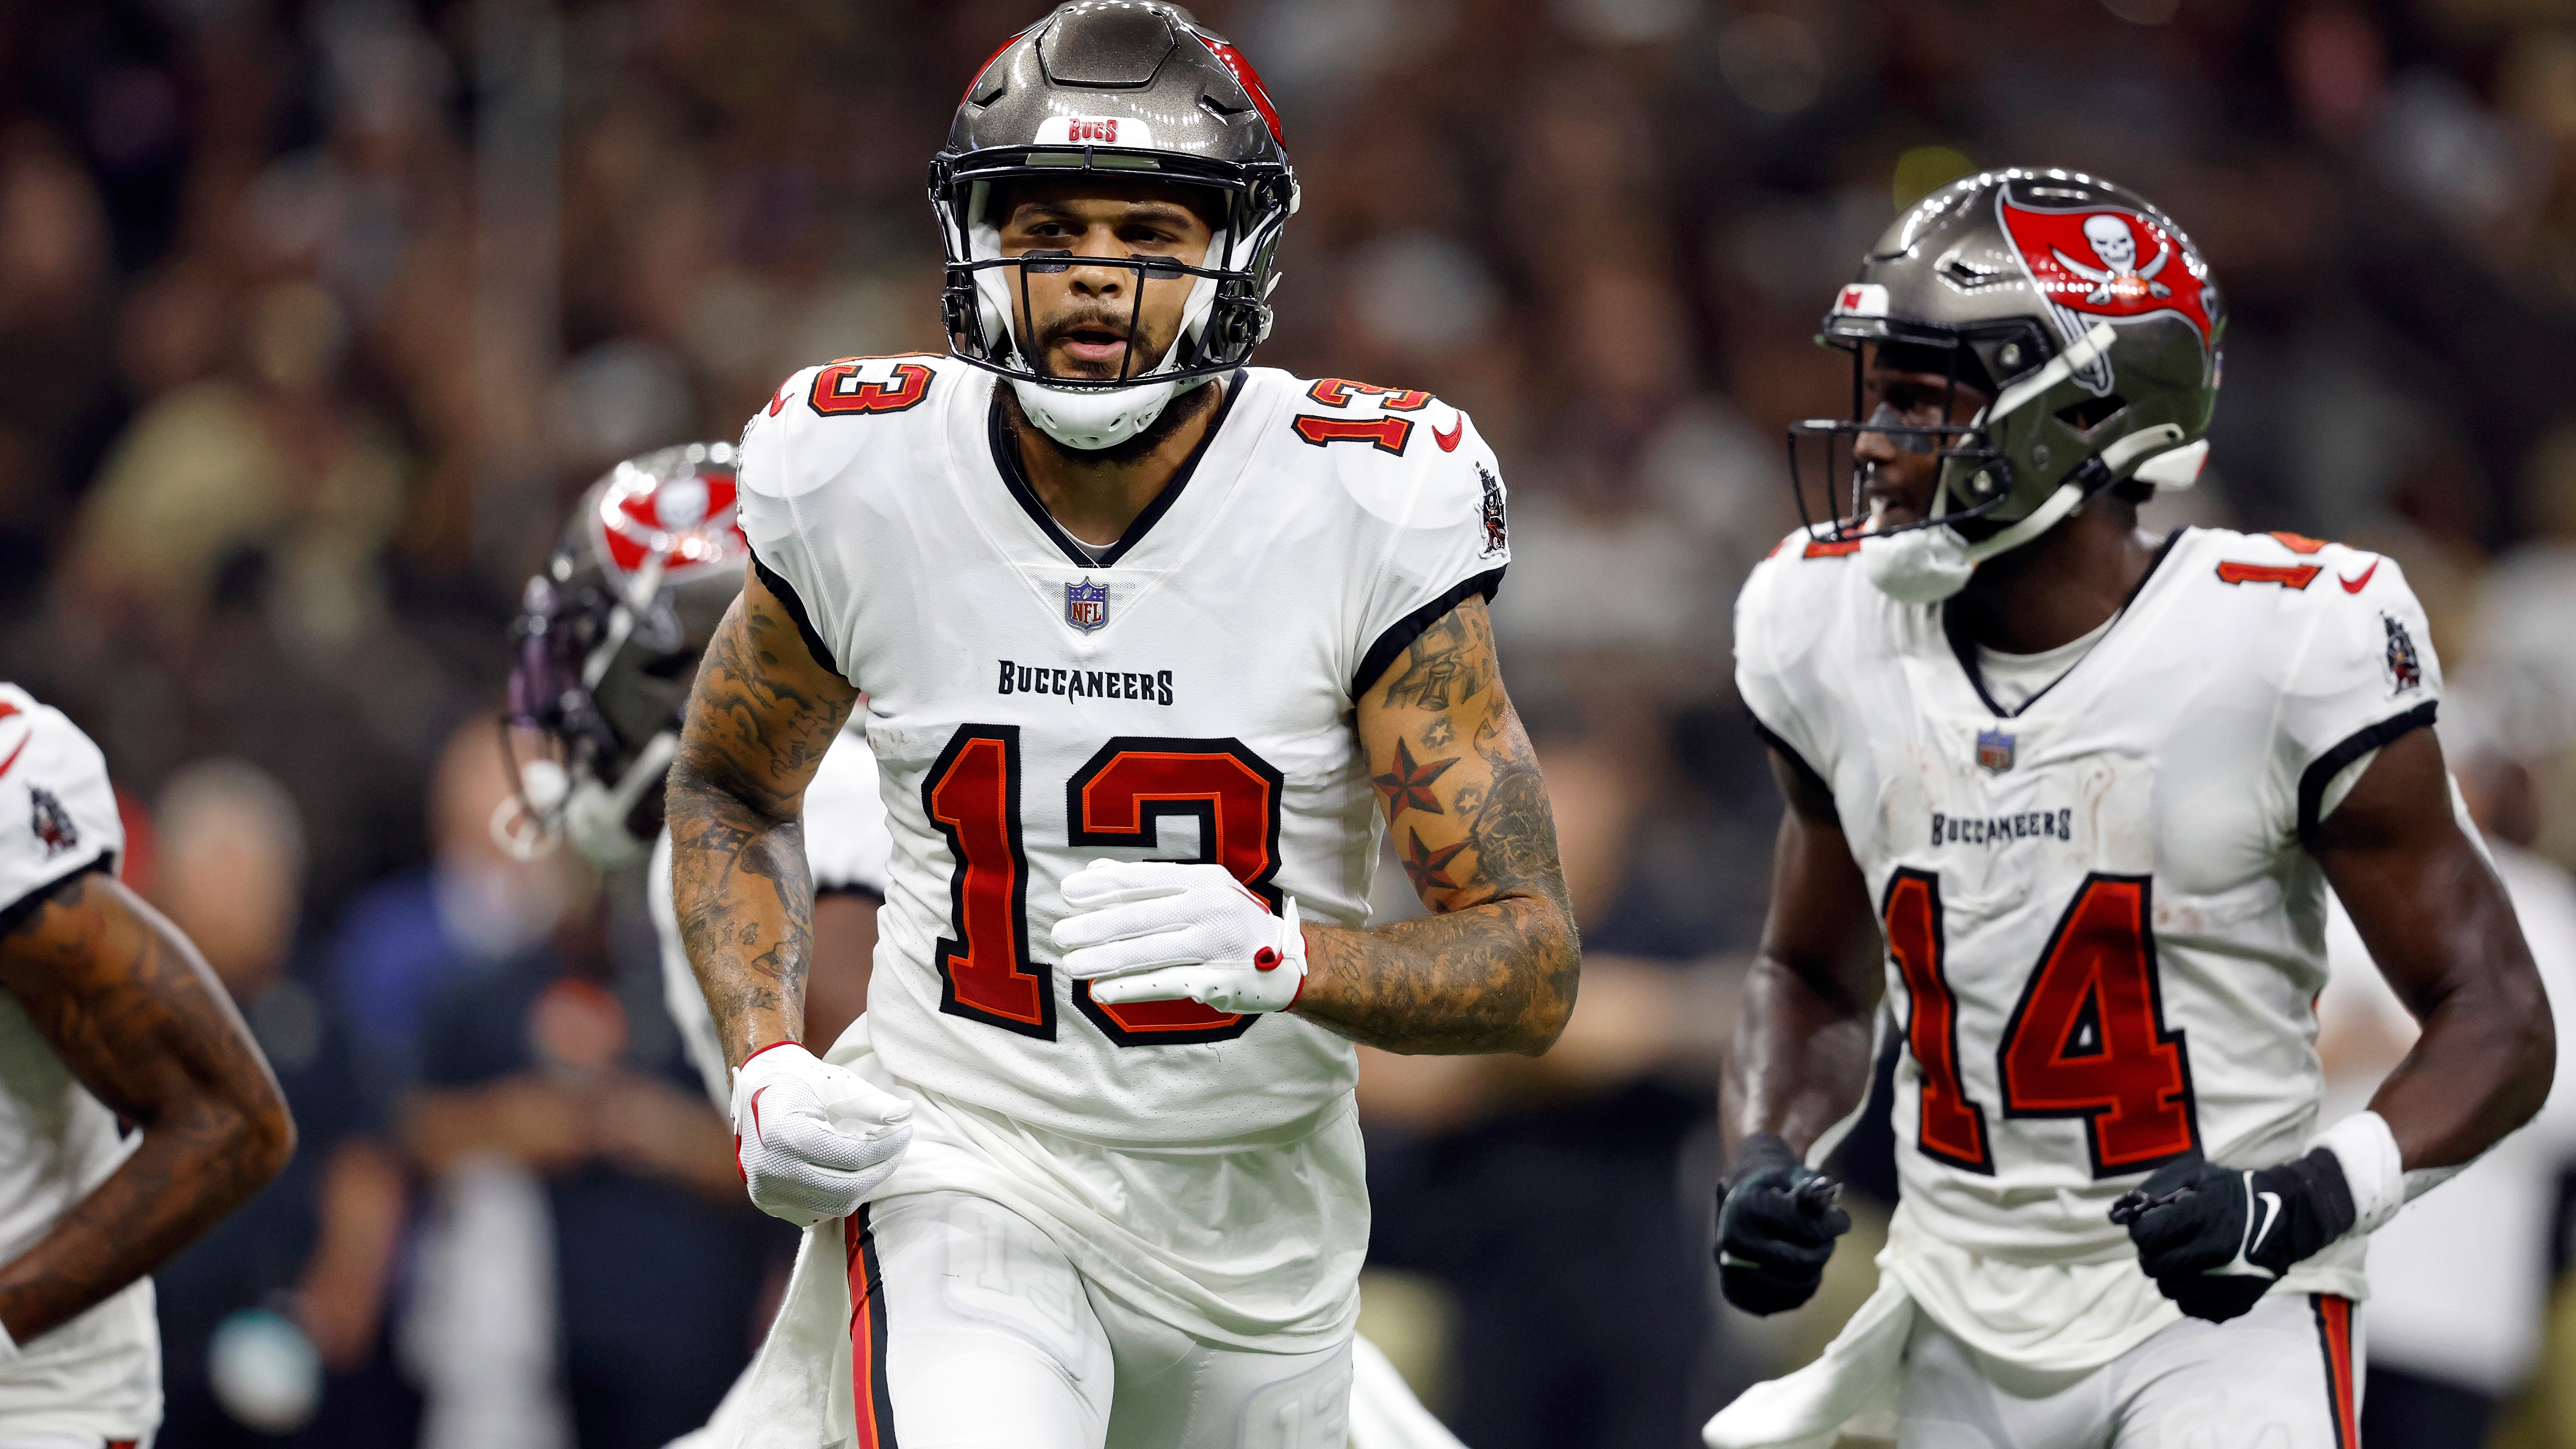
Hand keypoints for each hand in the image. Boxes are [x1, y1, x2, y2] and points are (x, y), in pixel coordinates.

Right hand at [729, 1042, 912, 1226]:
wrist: (757, 1091)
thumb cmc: (800, 1083)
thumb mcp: (835, 1084)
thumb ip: (870, 1103)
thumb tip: (905, 1114)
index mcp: (784, 1135)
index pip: (851, 1155)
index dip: (886, 1147)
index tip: (906, 1132)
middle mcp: (770, 1169)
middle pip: (846, 1186)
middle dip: (882, 1168)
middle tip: (899, 1148)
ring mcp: (766, 1191)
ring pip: (836, 1204)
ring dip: (865, 1184)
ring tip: (880, 1159)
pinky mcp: (768, 1202)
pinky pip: (818, 1209)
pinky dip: (843, 1194)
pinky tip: (853, 1172)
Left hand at [1053, 861, 1306, 1014]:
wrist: (1288, 960)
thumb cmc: (1232, 920)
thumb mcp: (1202, 888)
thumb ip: (1151, 882)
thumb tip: (1096, 870)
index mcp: (1203, 880)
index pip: (1144, 880)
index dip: (1103, 886)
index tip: (1068, 891)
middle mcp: (1208, 908)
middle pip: (1140, 917)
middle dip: (1094, 926)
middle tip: (1060, 934)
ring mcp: (1212, 946)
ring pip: (1146, 952)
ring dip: (1104, 960)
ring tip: (1072, 964)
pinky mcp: (1213, 981)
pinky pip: (1162, 984)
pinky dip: (1129, 988)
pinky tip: (1102, 991)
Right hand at [1713, 1133, 1850, 1315]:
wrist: (1737, 1208)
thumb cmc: (1770, 1189)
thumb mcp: (1789, 1176)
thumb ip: (1810, 1185)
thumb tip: (1828, 1200)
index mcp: (1744, 1209)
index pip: (1801, 1226)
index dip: (1830, 1225)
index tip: (1842, 1221)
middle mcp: (1733, 1244)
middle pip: (1798, 1262)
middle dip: (1823, 1250)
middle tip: (1828, 1239)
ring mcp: (1731, 1273)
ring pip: (1797, 1287)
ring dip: (1816, 1271)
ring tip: (1816, 1252)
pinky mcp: (1738, 1295)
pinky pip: (1788, 1301)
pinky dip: (1805, 1287)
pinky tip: (1803, 1269)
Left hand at [2109, 1148, 2355, 1322]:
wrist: (2284, 1220)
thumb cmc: (2231, 1193)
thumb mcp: (2194, 1174)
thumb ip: (2154, 1189)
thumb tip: (2121, 1212)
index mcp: (2202, 1217)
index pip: (2145, 1236)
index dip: (2143, 1231)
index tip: (2154, 1226)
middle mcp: (2215, 1252)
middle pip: (2153, 1267)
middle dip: (2152, 1254)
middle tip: (2167, 1244)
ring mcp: (2227, 1282)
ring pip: (2169, 1291)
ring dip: (2170, 1276)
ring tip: (2186, 1259)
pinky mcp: (2235, 1303)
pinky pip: (2192, 1309)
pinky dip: (2190, 1296)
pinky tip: (2202, 1277)